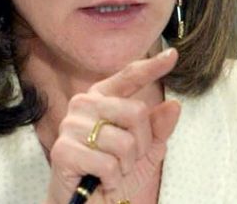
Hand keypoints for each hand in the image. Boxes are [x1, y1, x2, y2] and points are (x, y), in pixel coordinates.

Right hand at [44, 47, 181, 203]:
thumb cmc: (112, 176)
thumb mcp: (143, 152)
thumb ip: (157, 129)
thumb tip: (173, 106)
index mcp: (102, 98)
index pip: (128, 77)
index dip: (151, 67)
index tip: (172, 56)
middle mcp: (84, 105)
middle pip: (136, 112)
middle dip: (141, 144)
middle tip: (125, 161)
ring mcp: (70, 125)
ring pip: (124, 142)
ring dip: (125, 166)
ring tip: (111, 172)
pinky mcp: (63, 150)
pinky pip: (108, 163)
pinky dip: (112, 180)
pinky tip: (100, 181)